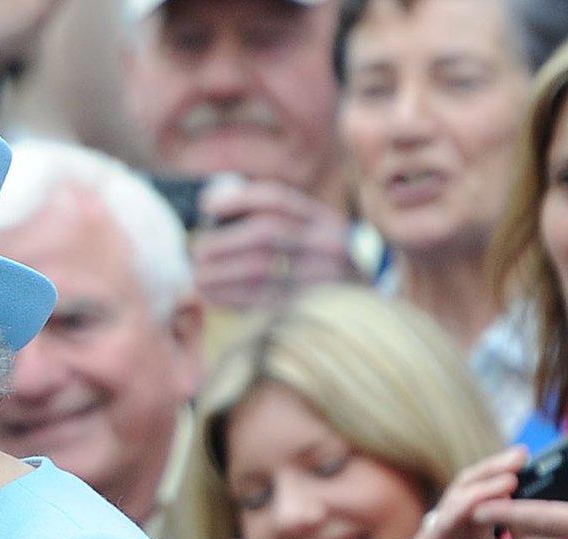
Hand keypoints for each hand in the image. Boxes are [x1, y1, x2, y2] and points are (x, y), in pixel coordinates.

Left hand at [192, 179, 353, 309]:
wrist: (369, 304)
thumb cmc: (323, 265)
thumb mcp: (312, 234)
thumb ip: (272, 220)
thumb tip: (210, 209)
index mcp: (325, 221)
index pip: (279, 200)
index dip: (239, 198)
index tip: (206, 206)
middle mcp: (328, 245)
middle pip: (266, 233)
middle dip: (223, 242)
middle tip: (197, 252)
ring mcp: (323, 279)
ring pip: (261, 269)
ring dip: (220, 273)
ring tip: (198, 277)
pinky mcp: (311, 310)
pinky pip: (264, 302)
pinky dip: (231, 298)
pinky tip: (212, 297)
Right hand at [401, 445, 527, 538]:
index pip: (485, 494)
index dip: (505, 475)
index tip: (533, 461)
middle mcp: (449, 536)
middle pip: (468, 488)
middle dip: (494, 468)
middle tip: (522, 454)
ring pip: (454, 500)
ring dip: (482, 484)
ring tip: (510, 476)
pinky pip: (439, 525)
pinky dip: (462, 509)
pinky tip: (484, 503)